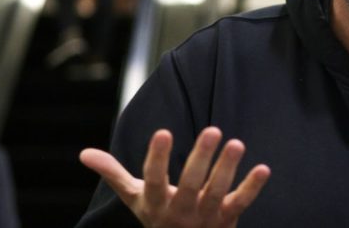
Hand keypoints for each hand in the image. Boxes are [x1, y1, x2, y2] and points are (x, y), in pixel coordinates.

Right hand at [80, 127, 270, 227]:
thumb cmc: (158, 217)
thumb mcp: (135, 198)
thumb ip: (114, 173)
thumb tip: (84, 153)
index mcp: (155, 202)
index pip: (154, 178)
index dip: (158, 157)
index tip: (164, 132)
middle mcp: (180, 210)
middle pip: (191, 183)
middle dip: (202, 157)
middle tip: (213, 129)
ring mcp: (205, 216)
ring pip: (217, 192)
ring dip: (228, 168)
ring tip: (237, 143)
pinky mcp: (227, 218)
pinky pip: (241, 203)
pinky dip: (253, 187)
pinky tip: (263, 168)